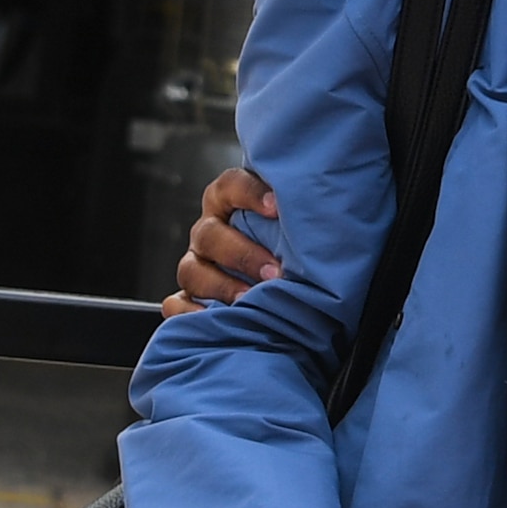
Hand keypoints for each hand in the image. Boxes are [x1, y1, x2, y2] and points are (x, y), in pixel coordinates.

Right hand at [165, 166, 283, 314]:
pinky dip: (191, 314)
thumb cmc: (287, 247)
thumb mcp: (290, 226)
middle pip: (211, 235)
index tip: (277, 208)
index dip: (250, 194)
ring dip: (222, 286)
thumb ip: (297, 216)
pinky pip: (176, 306)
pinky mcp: (186, 299)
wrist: (273, 285)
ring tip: (250, 300)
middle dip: (243, 254)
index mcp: (228, 203)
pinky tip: (218, 321)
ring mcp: (195, 265)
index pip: (232, 186)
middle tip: (274, 272)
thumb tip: (331, 213)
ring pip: (192, 271)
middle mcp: (208, 232)